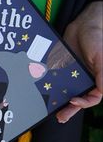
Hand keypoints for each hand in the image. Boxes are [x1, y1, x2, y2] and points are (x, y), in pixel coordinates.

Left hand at [56, 1, 102, 122]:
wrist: (83, 24)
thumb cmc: (97, 39)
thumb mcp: (102, 58)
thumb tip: (100, 94)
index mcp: (97, 79)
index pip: (92, 98)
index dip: (84, 103)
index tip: (73, 101)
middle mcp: (84, 79)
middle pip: (77, 98)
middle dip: (69, 109)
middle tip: (60, 117)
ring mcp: (72, 74)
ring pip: (65, 90)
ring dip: (58, 100)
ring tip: (50, 109)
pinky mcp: (62, 67)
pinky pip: (56, 78)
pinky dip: (51, 85)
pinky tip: (44, 90)